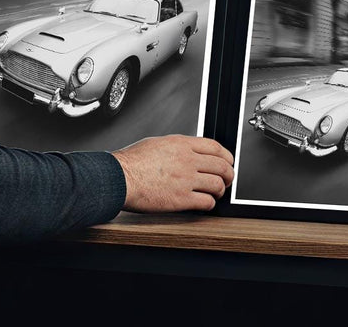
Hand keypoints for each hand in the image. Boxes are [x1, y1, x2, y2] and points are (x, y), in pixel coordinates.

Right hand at [111, 135, 234, 212]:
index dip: (227, 157)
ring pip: (218, 185)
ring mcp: (185, 179)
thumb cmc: (131, 162)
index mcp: (181, 144)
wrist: (119, 178)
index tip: (227, 162)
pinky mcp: (181, 199)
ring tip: (214, 194)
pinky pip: (206, 202)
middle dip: (228, 175)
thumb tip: (187, 152)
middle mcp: (187, 160)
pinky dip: (209, 204)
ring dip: (220, 191)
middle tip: (226, 180)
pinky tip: (203, 203)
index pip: (216, 147)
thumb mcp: (156, 143)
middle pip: (222, 166)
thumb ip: (176, 147)